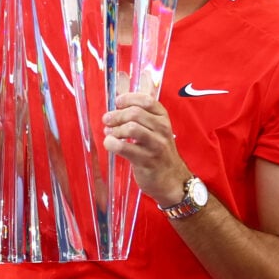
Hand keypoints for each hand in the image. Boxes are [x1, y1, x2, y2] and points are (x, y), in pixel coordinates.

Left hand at [102, 92, 189, 206]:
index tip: (118, 102)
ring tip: (109, 133)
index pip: (147, 100)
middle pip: (135, 113)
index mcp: (164, 119)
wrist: (172, 180)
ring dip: (115, 129)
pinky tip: (109, 143)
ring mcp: (155, 145)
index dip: (129, 98)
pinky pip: (124, 147)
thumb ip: (142, 118)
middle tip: (107, 120)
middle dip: (116, 115)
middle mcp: (162, 129)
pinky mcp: (146, 160)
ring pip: (131, 128)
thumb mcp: (157, 131)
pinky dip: (112, 143)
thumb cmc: (159, 153)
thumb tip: (118, 107)